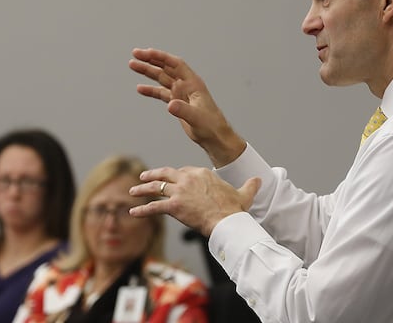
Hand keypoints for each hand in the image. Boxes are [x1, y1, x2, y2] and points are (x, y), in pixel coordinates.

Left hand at [128, 166, 260, 235]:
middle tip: (144, 176)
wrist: (227, 221)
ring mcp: (179, 192)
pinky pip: (154, 207)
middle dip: (153, 175)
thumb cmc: (235, 209)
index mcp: (202, 173)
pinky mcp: (173, 206)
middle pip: (165, 174)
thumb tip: (258, 179)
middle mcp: (187, 179)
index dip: (176, 175)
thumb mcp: (244, 193)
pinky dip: (142, 210)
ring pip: (156, 188)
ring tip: (133, 191)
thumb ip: (249, 185)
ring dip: (143, 189)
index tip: (170, 179)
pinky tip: (133, 212)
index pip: (184, 171)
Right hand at [129, 48, 245, 166]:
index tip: (146, 53)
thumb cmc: (211, 126)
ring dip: (148, 72)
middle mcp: (186, 85)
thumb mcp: (196, 118)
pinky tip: (140, 88)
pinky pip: (161, 93)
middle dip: (150, 60)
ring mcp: (181, 94)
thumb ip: (183, 110)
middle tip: (135, 54)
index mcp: (193, 83)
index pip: (175, 64)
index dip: (161, 57)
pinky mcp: (177, 103)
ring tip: (132, 65)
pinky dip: (151, 90)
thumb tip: (170, 105)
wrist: (215, 137)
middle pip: (166, 68)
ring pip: (162, 78)